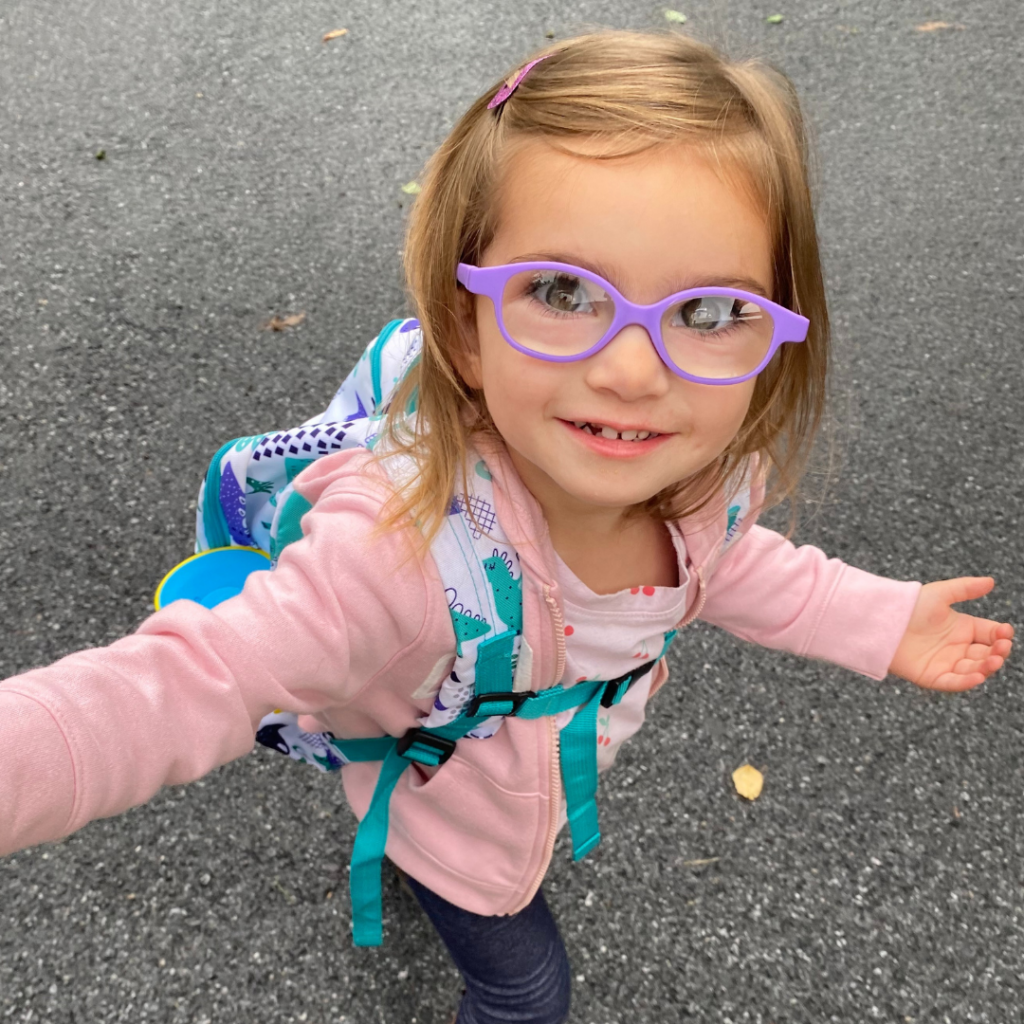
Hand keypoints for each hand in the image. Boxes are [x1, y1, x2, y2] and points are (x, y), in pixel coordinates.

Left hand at [889, 577, 1013, 690]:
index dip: (1001, 635)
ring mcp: (946, 663)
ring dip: (987, 667)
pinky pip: (954, 683)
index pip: (990, 634)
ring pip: (974, 669)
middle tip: (1001, 647)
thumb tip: (991, 581)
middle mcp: (957, 647)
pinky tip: (978, 677)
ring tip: (993, 660)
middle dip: (998, 652)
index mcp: (962, 628)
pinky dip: (967, 682)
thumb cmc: (908, 606)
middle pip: (986, 654)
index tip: (1005, 632)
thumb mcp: (939, 593)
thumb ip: (965, 588)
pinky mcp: (932, 677)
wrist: (881, 621)